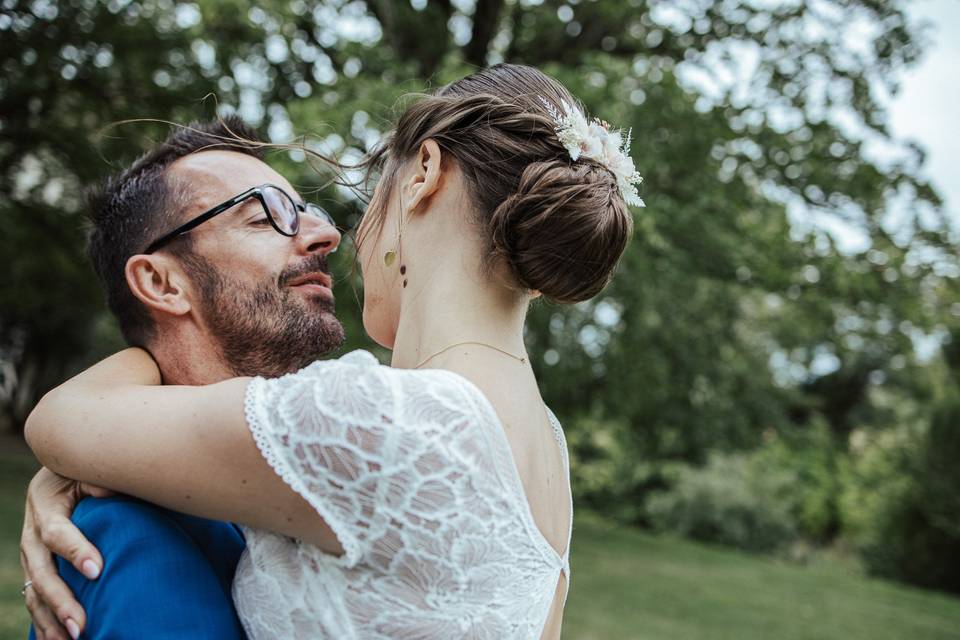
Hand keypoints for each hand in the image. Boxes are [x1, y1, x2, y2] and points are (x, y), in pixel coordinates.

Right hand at [20, 467, 113, 639]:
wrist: (58, 473)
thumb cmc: (82, 471)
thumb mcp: (86, 468)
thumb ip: (98, 480)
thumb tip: (110, 491)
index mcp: (45, 505)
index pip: (57, 533)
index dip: (76, 551)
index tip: (97, 570)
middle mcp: (32, 533)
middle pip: (42, 571)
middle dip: (61, 600)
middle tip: (81, 624)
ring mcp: (29, 552)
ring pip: (34, 590)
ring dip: (50, 617)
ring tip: (72, 639)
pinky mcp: (34, 566)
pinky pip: (33, 597)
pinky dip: (43, 620)